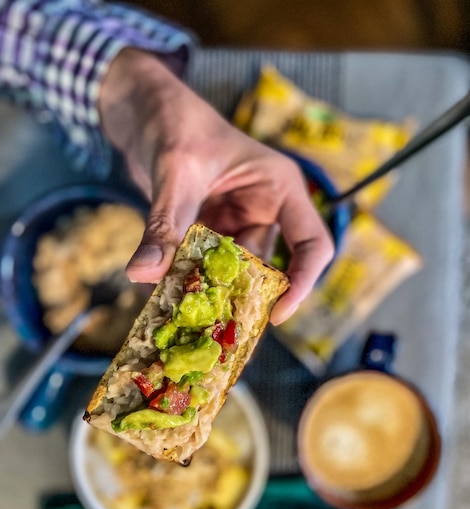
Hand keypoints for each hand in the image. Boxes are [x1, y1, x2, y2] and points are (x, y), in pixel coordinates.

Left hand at [99, 48, 333, 324]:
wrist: (145, 110)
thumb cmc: (175, 123)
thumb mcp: (175, 173)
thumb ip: (164, 224)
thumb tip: (143, 273)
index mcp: (279, 189)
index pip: (312, 244)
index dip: (303, 282)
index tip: (276, 315)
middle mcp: (264, 210)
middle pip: (266, 267)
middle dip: (242, 295)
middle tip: (215, 323)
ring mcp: (236, 223)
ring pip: (232, 271)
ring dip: (211, 289)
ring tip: (185, 311)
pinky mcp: (210, 231)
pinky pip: (206, 265)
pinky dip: (190, 279)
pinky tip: (169, 292)